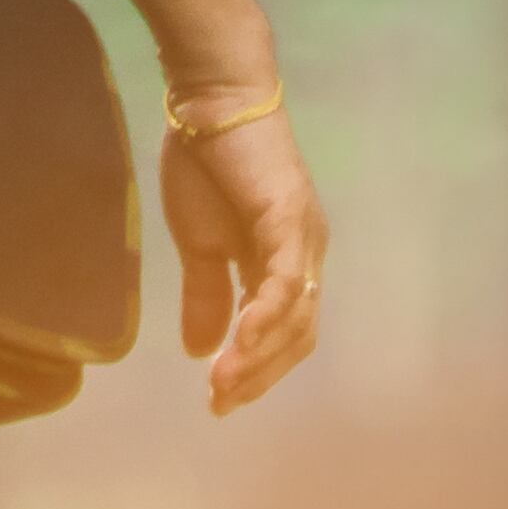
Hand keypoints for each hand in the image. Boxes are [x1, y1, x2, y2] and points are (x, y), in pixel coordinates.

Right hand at [160, 102, 322, 415]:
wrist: (209, 103)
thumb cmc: (206, 164)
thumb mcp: (199, 244)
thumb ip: (206, 296)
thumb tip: (201, 351)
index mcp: (288, 263)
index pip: (285, 334)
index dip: (256, 370)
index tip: (218, 400)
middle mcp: (307, 257)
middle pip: (297, 338)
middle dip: (259, 377)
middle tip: (219, 404)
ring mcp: (304, 240)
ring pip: (294, 319)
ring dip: (257, 358)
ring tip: (220, 386)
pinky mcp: (290, 221)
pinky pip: (284, 284)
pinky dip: (264, 319)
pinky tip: (237, 346)